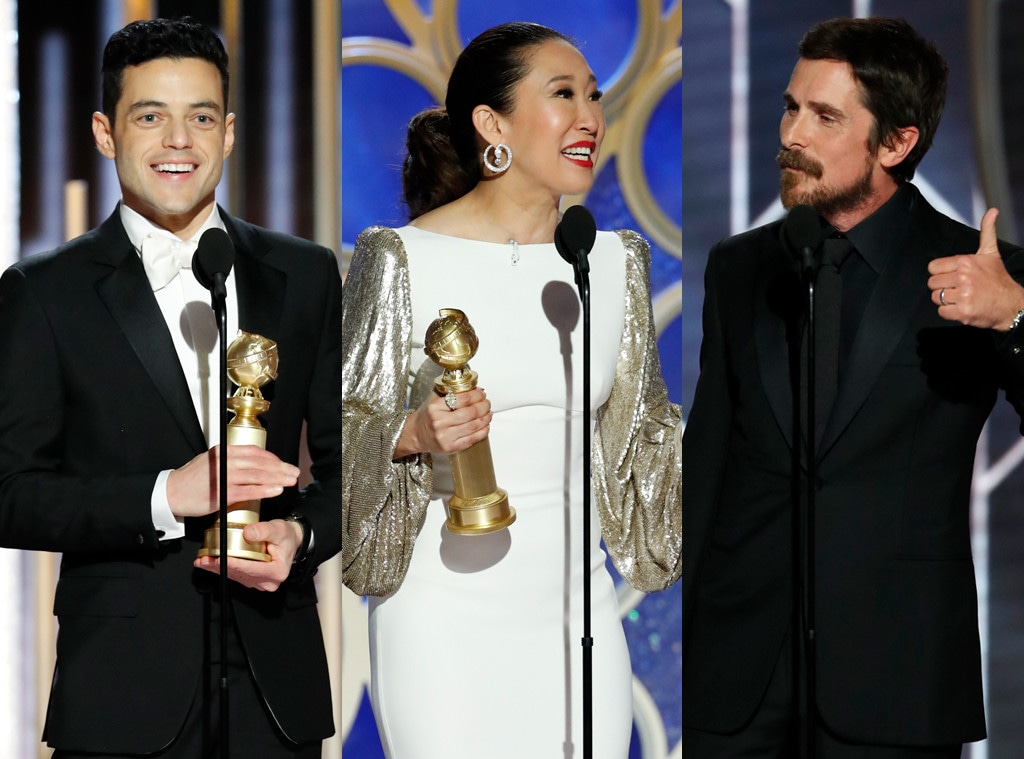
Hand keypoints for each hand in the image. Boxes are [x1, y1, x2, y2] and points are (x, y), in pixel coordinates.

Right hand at [166, 445, 299, 517]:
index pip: (254, 451)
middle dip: (280, 468)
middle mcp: (225, 461)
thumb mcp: (211, 462)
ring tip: (290, 481)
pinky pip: (249, 490)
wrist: (171, 493)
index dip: (271, 458)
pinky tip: (276, 490)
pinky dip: (264, 490)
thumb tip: (252, 464)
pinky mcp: (222, 493)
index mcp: (223, 452)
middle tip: (294, 472)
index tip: (282, 464)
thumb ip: (230, 461)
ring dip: (277, 478)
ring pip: (257, 475)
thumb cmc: (191, 480)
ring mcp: (224, 477)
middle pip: (259, 462)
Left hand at [193, 517, 304, 591]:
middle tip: (205, 559)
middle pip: (240, 574)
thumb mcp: (279, 529)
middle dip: (220, 567)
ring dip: (217, 569)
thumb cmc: (286, 537)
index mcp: (276, 572)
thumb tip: (248, 533)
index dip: (234, 564)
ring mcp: (259, 582)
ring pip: (235, 576)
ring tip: (203, 560)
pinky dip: (222, 569)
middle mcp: (268, 581)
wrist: (290, 541)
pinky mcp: (252, 580)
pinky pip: (235, 575)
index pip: (252, 569)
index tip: (220, 559)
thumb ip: (264, 530)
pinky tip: (209, 564)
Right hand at [393, 387, 491, 458]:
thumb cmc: (428, 416)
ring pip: (474, 426)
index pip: (463, 398)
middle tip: (487, 403)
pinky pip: (473, 439)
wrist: (416, 434)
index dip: (476, 395)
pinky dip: (483, 431)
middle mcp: (439, 422)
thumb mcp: (435, 399)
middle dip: (484, 406)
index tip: (481, 393)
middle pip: (470, 413)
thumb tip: (477, 390)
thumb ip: (454, 392)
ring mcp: (445, 437)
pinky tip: (485, 425)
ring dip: (485, 418)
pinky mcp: (451, 447)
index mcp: (435, 407)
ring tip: (488, 413)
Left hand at [927, 207, 1023, 329]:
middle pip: (932, 283)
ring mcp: (963, 295)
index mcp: (965, 262)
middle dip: (943, 287)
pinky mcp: (963, 311)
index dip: (941, 273)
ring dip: (946, 300)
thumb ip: (987, 232)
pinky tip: (962, 307)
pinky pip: (942, 312)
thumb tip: (992, 211)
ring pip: (936, 297)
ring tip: (961, 297)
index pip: (933, 267)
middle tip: (959, 288)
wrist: (1011, 304)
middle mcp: (963, 277)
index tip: (953, 276)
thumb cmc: (998, 280)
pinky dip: (950, 312)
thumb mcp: (990, 253)